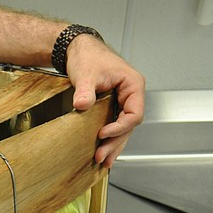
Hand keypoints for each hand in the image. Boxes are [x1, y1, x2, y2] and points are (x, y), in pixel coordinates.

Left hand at [65, 35, 145, 168]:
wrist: (78, 50)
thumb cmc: (88, 56)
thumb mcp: (86, 73)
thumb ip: (86, 90)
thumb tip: (82, 104)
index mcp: (133, 85)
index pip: (134, 113)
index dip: (120, 127)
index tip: (102, 133)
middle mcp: (131, 95)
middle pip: (129, 125)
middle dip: (115, 142)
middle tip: (101, 156)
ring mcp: (122, 101)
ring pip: (122, 129)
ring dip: (113, 145)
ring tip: (103, 161)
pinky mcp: (111, 106)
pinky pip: (114, 125)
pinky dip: (109, 139)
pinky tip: (102, 151)